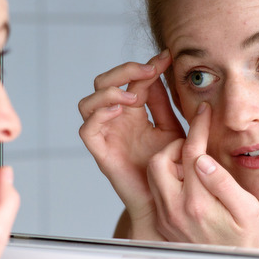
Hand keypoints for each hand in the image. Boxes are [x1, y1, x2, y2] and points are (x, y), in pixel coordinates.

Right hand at [78, 50, 182, 238]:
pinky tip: (118, 111)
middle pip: (104, 82)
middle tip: (149, 71)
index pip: (131, 79)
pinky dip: (98, 116)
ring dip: (109, 93)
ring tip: (133, 98)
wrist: (166, 201)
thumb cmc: (171, 168)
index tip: (167, 57)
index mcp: (132, 111)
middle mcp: (115, 119)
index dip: (147, 65)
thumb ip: (164, 104)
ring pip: (88, 102)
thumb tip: (161, 71)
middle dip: (124, 71)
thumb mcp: (173, 129)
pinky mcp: (101, 153)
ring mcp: (106, 135)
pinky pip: (86, 130)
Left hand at [147, 103, 258, 247]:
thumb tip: (202, 159)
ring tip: (193, 165)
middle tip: (197, 148)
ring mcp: (165, 216)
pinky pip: (155, 189)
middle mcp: (174, 210)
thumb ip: (224, 184)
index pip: (191, 153)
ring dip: (170, 161)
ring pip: (153, 174)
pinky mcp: (162, 220)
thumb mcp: (249, 211)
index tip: (204, 113)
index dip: (198, 127)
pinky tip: (187, 178)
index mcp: (198, 204)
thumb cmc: (246, 241)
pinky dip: (167, 176)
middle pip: (159, 161)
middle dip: (176, 146)